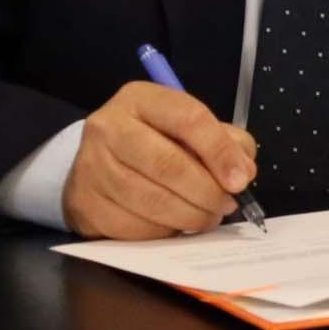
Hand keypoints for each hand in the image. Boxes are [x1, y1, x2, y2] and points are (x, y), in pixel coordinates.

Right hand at [60, 81, 257, 240]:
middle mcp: (109, 127)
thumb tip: (243, 172)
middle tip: (226, 205)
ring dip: (190, 215)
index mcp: (141, 99)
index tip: (240, 180)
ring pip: (151, 200)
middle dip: (207, 191)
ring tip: (208, 217)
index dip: (220, 152)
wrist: (97, 164)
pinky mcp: (85, 203)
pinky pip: (133, 226)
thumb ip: (225, 142)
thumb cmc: (154, 142)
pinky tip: (176, 224)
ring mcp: (92, 166)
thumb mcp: (189, 128)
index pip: (189, 119)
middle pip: (168, 164)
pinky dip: (163, 231)